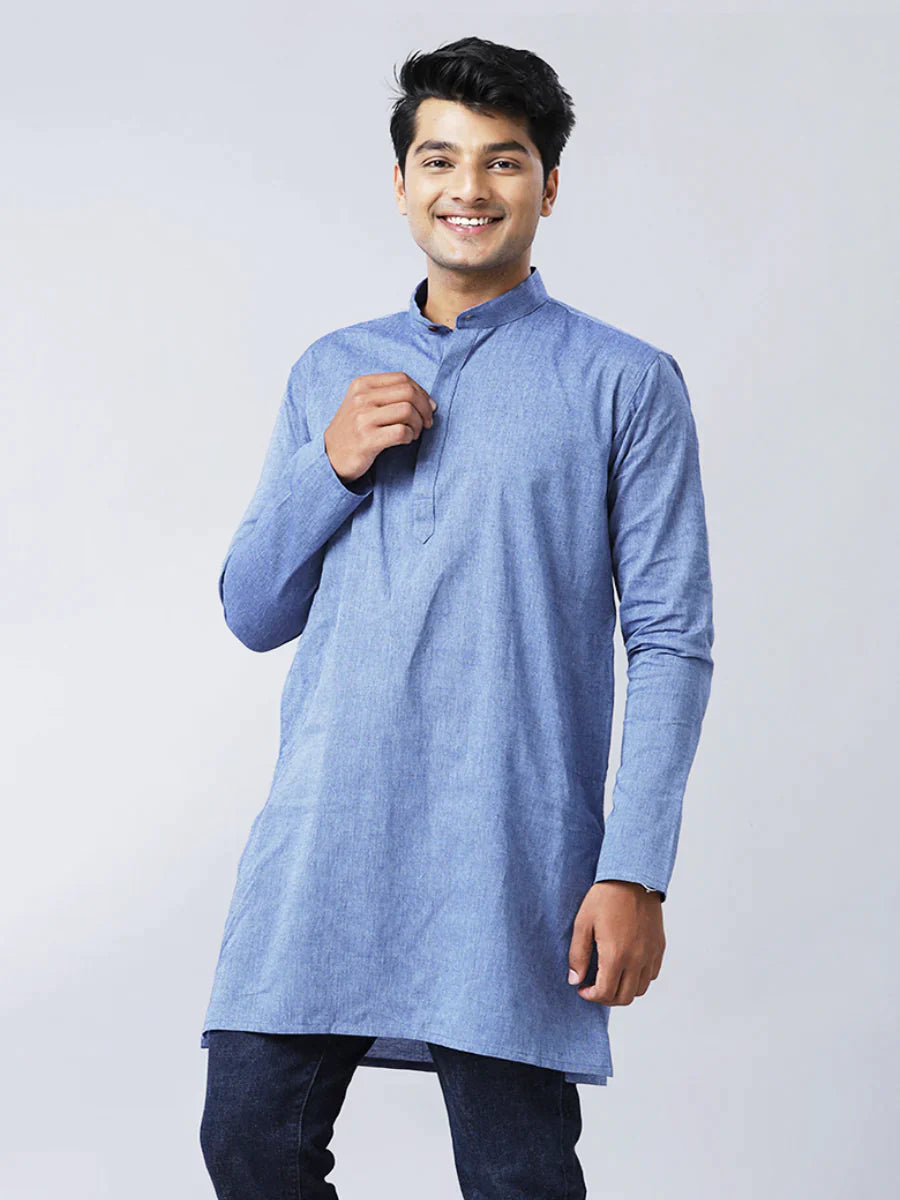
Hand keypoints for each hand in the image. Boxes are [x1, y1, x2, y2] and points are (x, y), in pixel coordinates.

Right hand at [324, 371, 437, 485]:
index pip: (402, 378)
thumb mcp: (363, 403)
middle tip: (427, 422)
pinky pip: (401, 432)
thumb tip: (429, 401)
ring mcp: (362, 418)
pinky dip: (410, 436)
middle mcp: (361, 398)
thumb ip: (389, 395)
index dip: (422, 392)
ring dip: (418, 424)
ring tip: (415, 433)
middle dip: (425, 408)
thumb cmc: (354, 430)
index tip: (428, 406)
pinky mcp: (367, 439)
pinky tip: (406, 440)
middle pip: (408, 392)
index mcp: (362, 384)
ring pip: (407, 410)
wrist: (330, 456)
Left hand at [567, 881, 664, 1004]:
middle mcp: (636, 959)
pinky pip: (652, 974)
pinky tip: (626, 966)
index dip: (591, 996)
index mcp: (615, 954)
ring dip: (624, 990)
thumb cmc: (605, 898)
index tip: (583, 988)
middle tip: (595, 987)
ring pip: (640, 989)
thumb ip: (578, 954)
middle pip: (624, 997)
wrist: (632, 878)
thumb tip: (574, 980)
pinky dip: (639, 978)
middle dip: (606, 998)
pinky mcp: (659, 947)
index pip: (606, 993)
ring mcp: (651, 954)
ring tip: (611, 977)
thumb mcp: (583, 923)